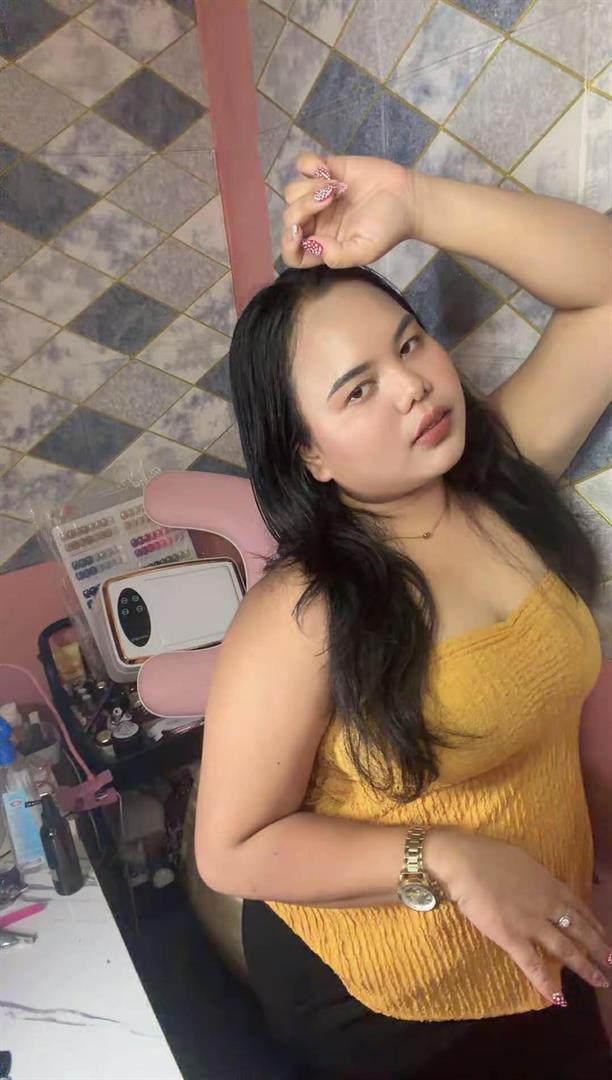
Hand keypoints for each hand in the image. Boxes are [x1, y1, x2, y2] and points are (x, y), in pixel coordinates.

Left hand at [280, 152, 421, 269]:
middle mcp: (316, 222)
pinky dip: (310, 165)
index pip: (292, 252)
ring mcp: (317, 196)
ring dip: (310, 187)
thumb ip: (337, 256)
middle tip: (330, 198)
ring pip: (292, 191)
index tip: (299, 231)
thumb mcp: (366, 251)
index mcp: (322, 245)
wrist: (407, 197)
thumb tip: (312, 244)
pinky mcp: (325, 171)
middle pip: (289, 217)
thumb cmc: (388, 228)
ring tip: (337, 187)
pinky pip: (303, 165)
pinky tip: (329, 170)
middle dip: (303, 207)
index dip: (288, 244)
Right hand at [425, 827, 611, 1004]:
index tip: (606, 936)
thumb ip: (537, 878)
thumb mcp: (523, 861)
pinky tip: (558, 999)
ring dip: (585, 967)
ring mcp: (532, 923)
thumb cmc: (488, 855)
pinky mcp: (512, 938)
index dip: (595, 924)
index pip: (580, 907)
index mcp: (549, 884)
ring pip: (565, 949)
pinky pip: (532, 965)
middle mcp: (547, 905)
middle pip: (580, 930)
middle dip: (599, 948)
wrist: (464, 861)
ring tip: (601, 982)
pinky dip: (546, 983)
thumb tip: (544, 885)